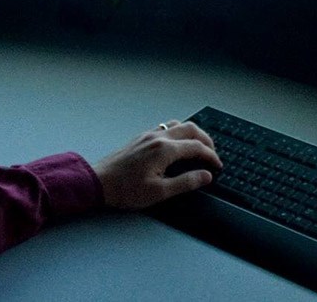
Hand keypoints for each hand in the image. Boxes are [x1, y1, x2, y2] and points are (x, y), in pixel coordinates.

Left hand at [91, 120, 221, 209]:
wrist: (98, 181)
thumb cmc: (126, 189)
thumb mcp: (160, 192)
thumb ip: (186, 182)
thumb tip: (206, 176)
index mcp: (165, 149)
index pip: (197, 147)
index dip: (211, 156)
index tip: (218, 166)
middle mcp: (158, 137)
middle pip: (191, 129)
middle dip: (206, 140)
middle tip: (213, 153)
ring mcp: (148, 135)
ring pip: (178, 124)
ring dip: (193, 133)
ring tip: (199, 146)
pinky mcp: (141, 138)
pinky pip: (166, 127)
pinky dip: (179, 131)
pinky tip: (177, 143)